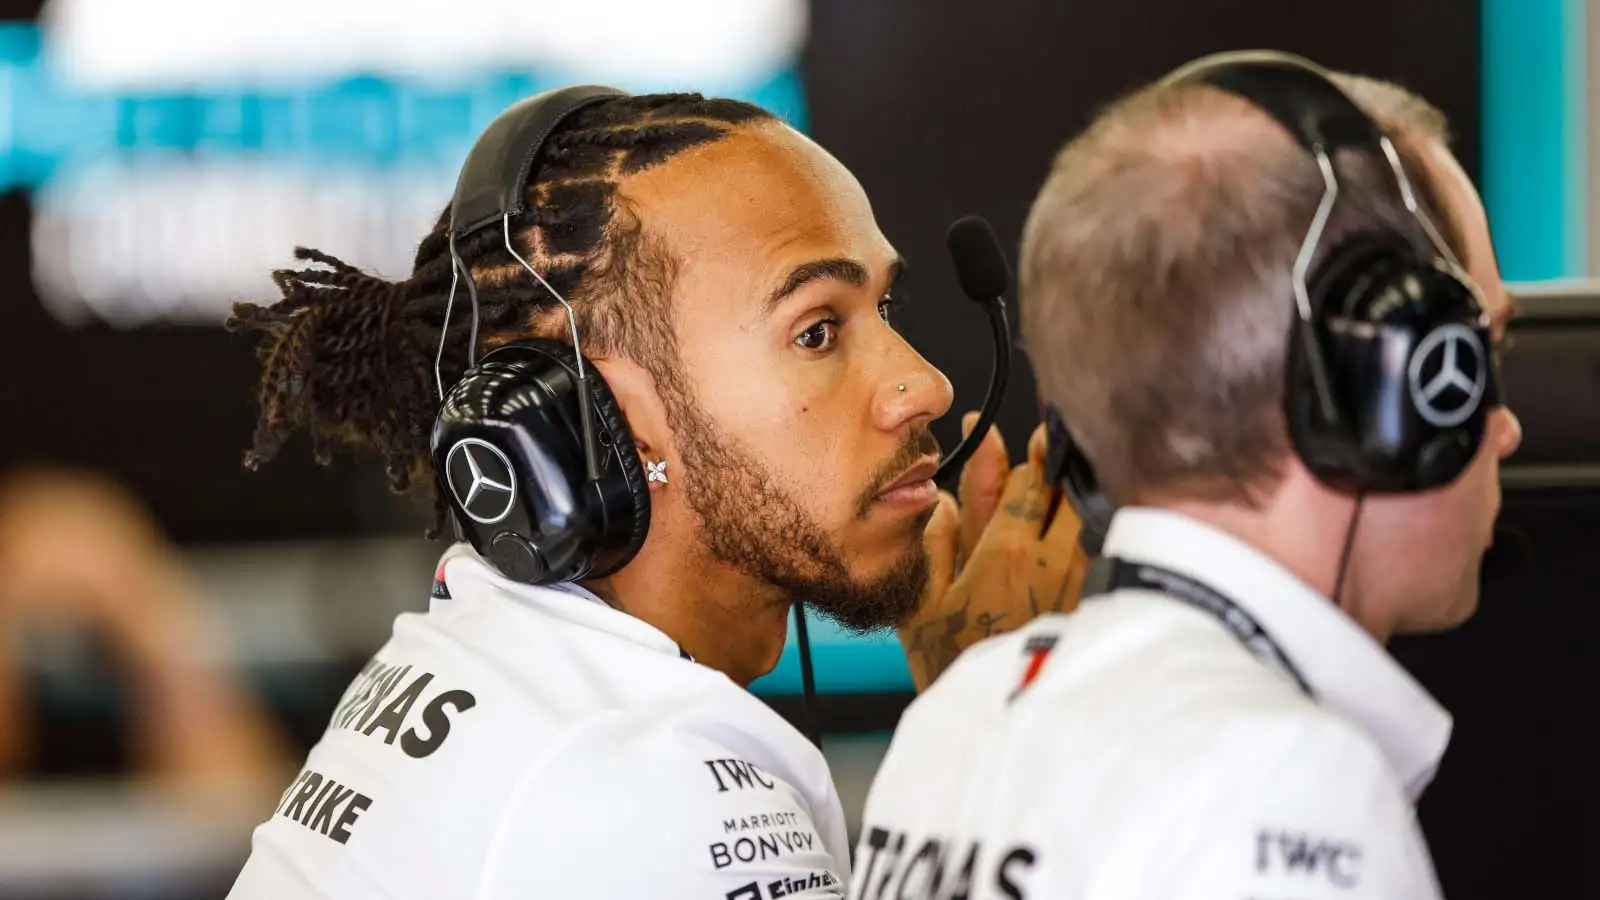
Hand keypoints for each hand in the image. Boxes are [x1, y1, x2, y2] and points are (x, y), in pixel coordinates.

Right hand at [898, 416, 1091, 691]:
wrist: (1002, 725)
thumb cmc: (955, 670)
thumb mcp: (923, 606)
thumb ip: (935, 546)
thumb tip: (941, 502)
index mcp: (1007, 555)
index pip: (1028, 485)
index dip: (1025, 454)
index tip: (1020, 436)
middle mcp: (1052, 564)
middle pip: (1068, 494)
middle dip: (1059, 466)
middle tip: (1053, 443)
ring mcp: (1080, 585)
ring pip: (1088, 522)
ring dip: (1076, 500)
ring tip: (1070, 480)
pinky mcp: (1094, 606)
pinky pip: (1096, 557)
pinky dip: (1088, 539)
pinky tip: (1084, 534)